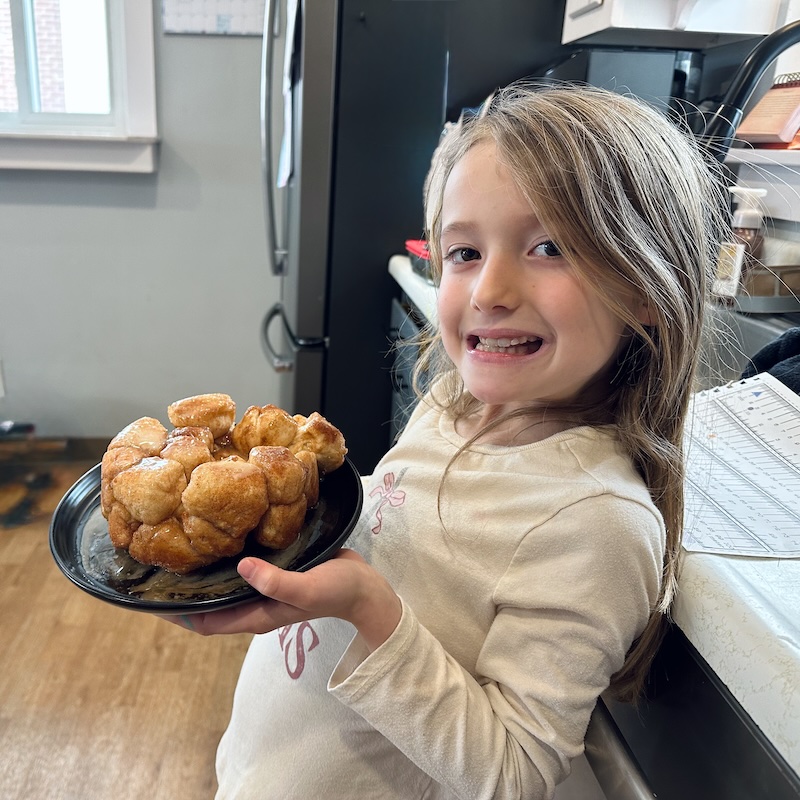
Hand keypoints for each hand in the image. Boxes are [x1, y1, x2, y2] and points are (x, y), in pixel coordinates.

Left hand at [163, 549, 401, 650]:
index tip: (148, 597)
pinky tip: (219, 534)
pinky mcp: (273, 571)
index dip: (176, 614)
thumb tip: (243, 567)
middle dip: (181, 592)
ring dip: (201, 573)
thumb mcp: (306, 588)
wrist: (364, 587)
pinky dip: (224, 558)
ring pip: (222, 584)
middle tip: (155, 564)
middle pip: (208, 603)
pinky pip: (240, 568)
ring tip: (178, 546)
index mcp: (256, 614)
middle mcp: (254, 603)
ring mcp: (263, 588)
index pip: (205, 622)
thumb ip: (276, 582)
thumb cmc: (336, 590)